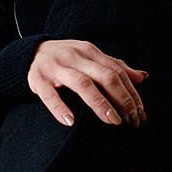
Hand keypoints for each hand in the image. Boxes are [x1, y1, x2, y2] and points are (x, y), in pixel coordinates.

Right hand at [27, 39, 147, 127]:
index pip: (117, 71)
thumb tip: (142, 77)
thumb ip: (115, 67)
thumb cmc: (66, 59)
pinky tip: (71, 121)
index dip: (131, 93)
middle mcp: (75, 56)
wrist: (29, 53)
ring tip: (113, 121)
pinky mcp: (37, 80)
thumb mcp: (90, 57)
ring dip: (100, 103)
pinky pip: (49, 95)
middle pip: (104, 76)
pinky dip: (60, 107)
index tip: (140, 113)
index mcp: (90, 51)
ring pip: (82, 83)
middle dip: (121, 99)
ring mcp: (55, 67)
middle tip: (131, 120)